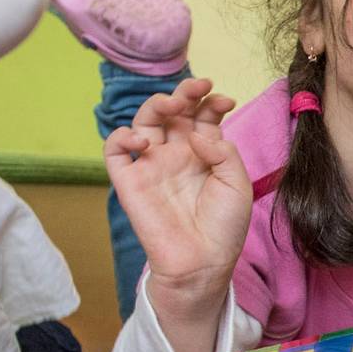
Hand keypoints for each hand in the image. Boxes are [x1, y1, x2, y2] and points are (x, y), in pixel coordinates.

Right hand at [104, 78, 248, 321]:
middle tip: (197, 88)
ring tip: (172, 103)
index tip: (225, 100)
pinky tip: (142, 139)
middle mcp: (177, 154)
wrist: (203, 263)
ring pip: (144, 121)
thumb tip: (197, 134)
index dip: (211, 101)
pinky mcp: (130, 181)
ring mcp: (152, 165)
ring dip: (155, 104)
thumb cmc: (224, 227)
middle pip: (173, 111)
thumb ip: (223, 152)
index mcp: (204, 153)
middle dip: (184, 92)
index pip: (202, 115)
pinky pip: (115, 151)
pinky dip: (121, 136)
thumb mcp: (237, 184)